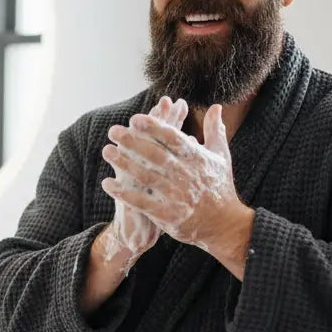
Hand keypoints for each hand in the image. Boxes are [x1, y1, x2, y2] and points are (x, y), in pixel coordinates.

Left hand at [102, 104, 254, 274]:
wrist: (225, 225)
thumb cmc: (219, 187)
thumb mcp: (221, 157)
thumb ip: (215, 131)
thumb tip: (216, 106)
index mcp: (197, 158)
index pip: (173, 138)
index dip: (154, 128)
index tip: (135, 119)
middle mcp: (186, 175)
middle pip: (156, 155)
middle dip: (133, 142)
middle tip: (113, 131)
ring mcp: (176, 196)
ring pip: (146, 176)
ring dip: (124, 164)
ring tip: (107, 151)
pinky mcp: (168, 214)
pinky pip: (142, 202)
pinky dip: (124, 194)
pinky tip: (108, 184)